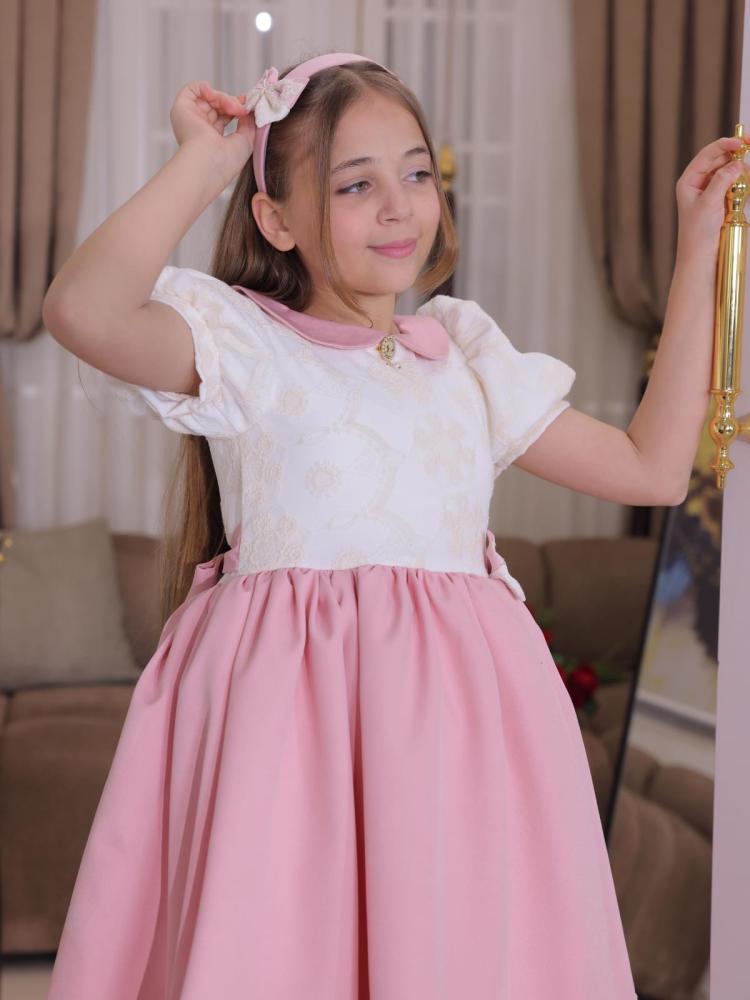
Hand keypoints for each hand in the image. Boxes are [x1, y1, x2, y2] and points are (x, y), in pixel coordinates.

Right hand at [170, 80, 255, 184]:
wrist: (207, 164)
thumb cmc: (225, 161)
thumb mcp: (245, 141)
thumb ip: (248, 124)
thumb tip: (248, 110)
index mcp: (212, 139)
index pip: (224, 116)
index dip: (235, 108)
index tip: (247, 106)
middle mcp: (200, 129)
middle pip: (217, 105)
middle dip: (232, 102)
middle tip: (242, 109)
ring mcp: (190, 118)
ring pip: (208, 97)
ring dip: (223, 98)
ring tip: (233, 108)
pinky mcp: (181, 109)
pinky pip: (192, 89)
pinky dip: (206, 88)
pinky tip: (214, 96)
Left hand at [675, 134, 748, 270]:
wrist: (701, 257)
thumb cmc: (697, 233)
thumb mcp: (709, 203)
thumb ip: (722, 180)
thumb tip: (737, 163)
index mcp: (689, 181)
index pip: (707, 155)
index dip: (724, 145)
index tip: (741, 142)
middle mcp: (698, 184)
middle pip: (720, 160)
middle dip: (735, 156)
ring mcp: (711, 192)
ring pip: (729, 172)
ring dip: (739, 171)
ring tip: (745, 178)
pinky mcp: (721, 201)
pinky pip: (734, 185)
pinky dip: (741, 184)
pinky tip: (744, 187)